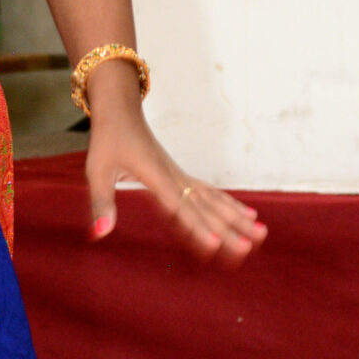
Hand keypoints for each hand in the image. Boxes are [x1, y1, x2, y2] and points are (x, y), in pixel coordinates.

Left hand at [83, 87, 265, 267]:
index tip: (214, 244)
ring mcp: (181, 175)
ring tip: (261, 234)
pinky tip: (247, 216)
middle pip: (205, 207)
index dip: (196, 226)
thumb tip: (99, 233)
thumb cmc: (107, 140)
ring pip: (214, 200)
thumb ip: (101, 203)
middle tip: (249, 247)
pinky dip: (229, 205)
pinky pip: (210, 192)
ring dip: (237, 218)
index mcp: (155, 176)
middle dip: (228, 229)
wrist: (120, 110)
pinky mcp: (182, 175)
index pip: (179, 207)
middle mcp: (174, 176)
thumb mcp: (96, 171)